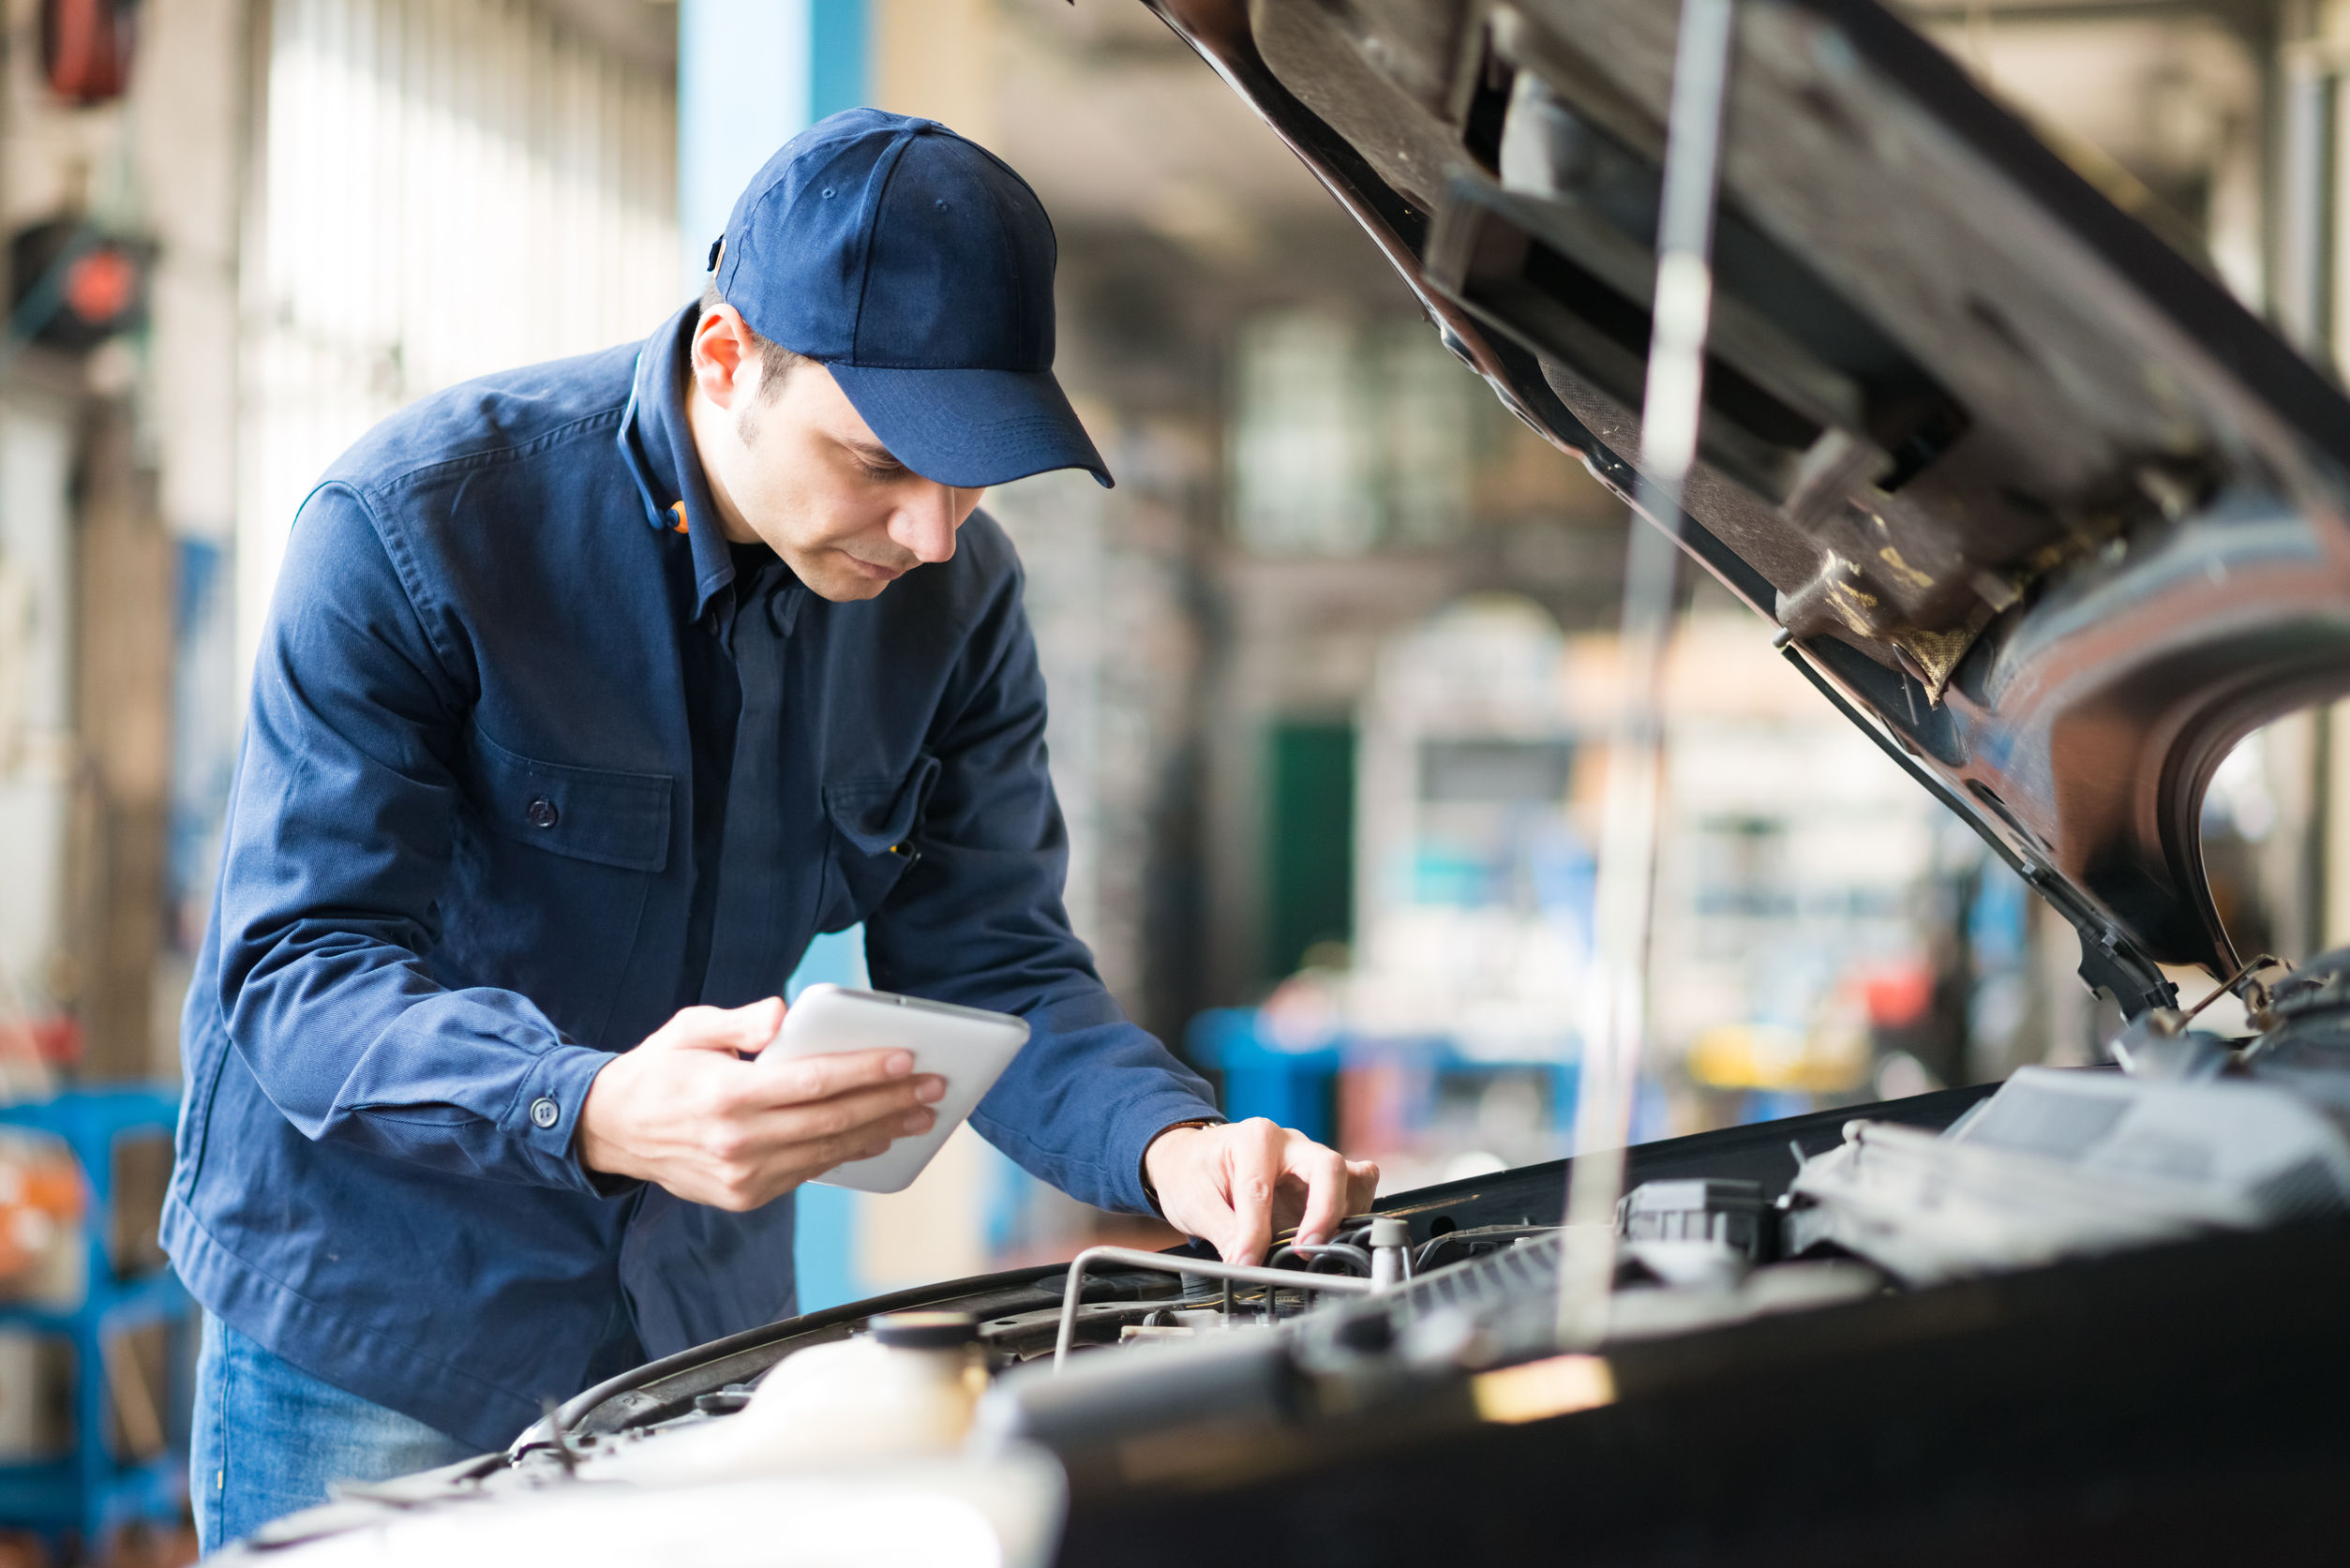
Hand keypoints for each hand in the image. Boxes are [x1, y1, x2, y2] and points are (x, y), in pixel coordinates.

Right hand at [577, 998, 944, 1210]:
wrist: (610, 1132)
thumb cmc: (658, 1070)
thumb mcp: (690, 1029)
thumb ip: (740, 1022)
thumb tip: (783, 1014)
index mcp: (726, 1095)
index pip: (812, 1081)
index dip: (865, 1069)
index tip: (906, 1057)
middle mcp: (737, 1141)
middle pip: (832, 1120)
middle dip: (891, 1101)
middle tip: (934, 1086)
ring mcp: (742, 1175)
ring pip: (827, 1151)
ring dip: (881, 1132)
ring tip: (920, 1114)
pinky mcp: (745, 1195)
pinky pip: (807, 1171)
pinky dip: (846, 1154)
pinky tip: (877, 1136)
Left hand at [1142, 1118, 1379, 1265]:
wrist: (1192, 1161)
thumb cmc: (1192, 1174)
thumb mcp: (1194, 1202)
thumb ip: (1223, 1233)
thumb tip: (1248, 1264)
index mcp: (1255, 1139)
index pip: (1261, 1189)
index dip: (1255, 1234)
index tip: (1247, 1264)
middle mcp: (1291, 1143)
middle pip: (1328, 1168)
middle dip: (1324, 1212)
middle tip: (1306, 1251)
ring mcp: (1312, 1160)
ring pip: (1352, 1178)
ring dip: (1343, 1216)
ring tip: (1320, 1247)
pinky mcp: (1325, 1180)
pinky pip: (1358, 1185)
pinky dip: (1356, 1210)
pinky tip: (1336, 1232)